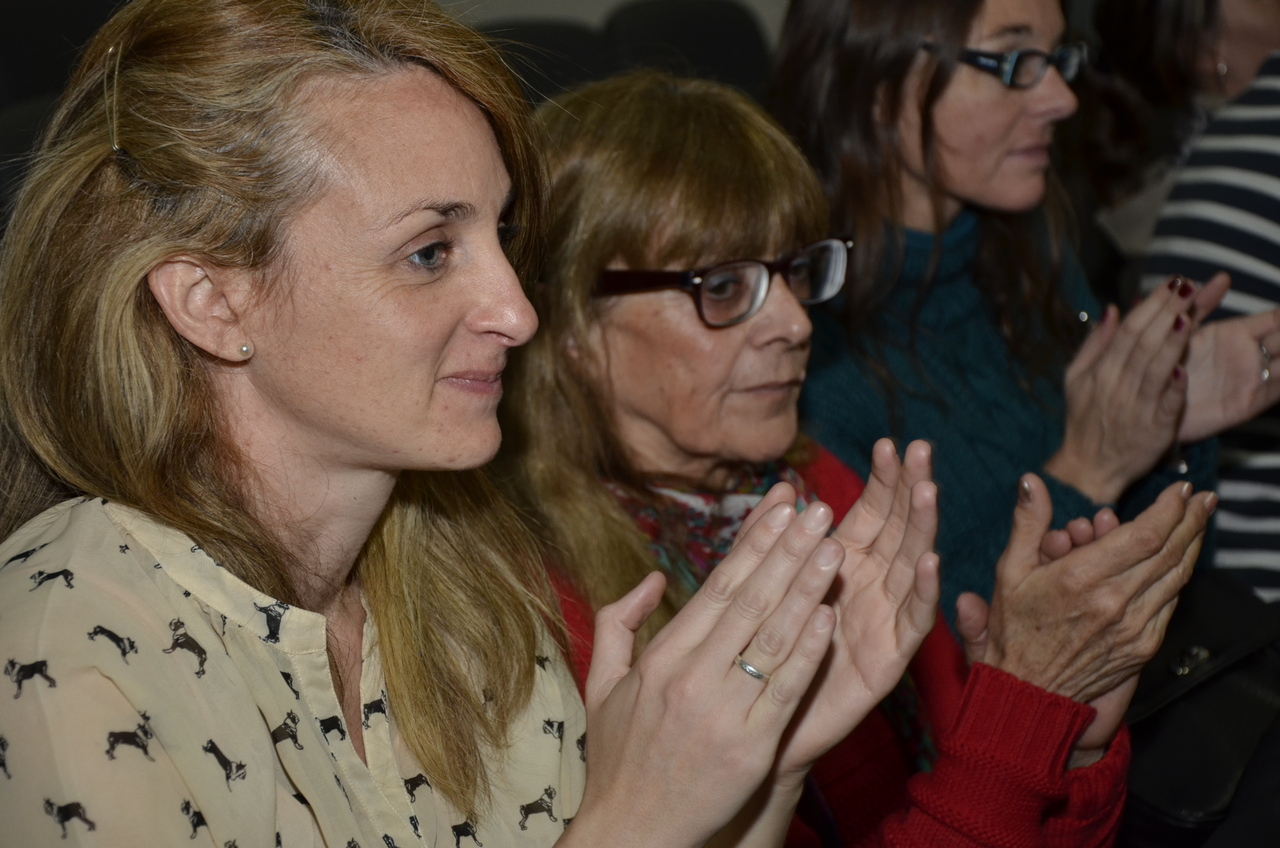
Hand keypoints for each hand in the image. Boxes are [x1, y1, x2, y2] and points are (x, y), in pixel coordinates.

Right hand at [571, 495, 842, 847]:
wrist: (631, 832)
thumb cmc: (619, 759)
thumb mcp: (603, 685)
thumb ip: (620, 623)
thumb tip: (651, 578)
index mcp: (661, 657)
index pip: (716, 586)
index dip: (753, 542)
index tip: (782, 507)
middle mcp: (690, 677)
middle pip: (748, 601)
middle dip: (787, 551)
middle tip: (820, 511)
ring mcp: (720, 712)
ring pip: (770, 638)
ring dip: (806, 590)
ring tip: (835, 551)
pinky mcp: (749, 749)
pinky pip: (784, 691)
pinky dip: (807, 653)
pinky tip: (828, 618)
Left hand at [770, 438, 939, 777]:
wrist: (761, 720)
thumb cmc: (767, 649)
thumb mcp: (769, 585)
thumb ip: (773, 539)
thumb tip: (783, 487)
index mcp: (845, 563)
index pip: (871, 511)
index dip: (882, 479)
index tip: (889, 443)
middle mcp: (872, 586)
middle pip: (898, 529)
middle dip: (911, 489)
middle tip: (921, 451)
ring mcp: (884, 621)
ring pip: (911, 566)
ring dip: (922, 529)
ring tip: (928, 491)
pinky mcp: (888, 660)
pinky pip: (910, 623)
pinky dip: (921, 592)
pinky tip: (929, 562)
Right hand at [965, 474, 1214, 768]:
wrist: (1028, 690)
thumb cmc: (1014, 629)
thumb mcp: (1009, 570)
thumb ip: (1027, 522)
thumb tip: (1032, 481)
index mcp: (1080, 578)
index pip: (1144, 535)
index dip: (1168, 509)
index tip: (1178, 490)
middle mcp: (1113, 602)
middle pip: (1170, 551)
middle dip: (1191, 519)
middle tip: (1204, 497)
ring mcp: (1133, 627)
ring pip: (1177, 577)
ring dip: (1193, 544)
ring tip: (1200, 520)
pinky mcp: (1143, 646)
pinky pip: (1170, 603)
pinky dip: (1179, 576)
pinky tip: (1180, 559)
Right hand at [1045, 278, 1194, 503]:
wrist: (1088, 468)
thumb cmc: (1084, 421)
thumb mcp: (1076, 379)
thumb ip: (1095, 344)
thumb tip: (1112, 309)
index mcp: (1099, 372)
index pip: (1128, 330)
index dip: (1150, 305)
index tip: (1170, 284)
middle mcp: (1116, 386)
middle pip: (1144, 342)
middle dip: (1167, 312)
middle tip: (1187, 287)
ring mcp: (1135, 408)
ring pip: (1156, 368)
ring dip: (1174, 340)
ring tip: (1191, 314)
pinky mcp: (1154, 430)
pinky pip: (1166, 404)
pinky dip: (1174, 386)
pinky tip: (1184, 367)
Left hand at [1178, 280, 1279, 439]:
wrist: (1153, 405)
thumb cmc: (1168, 362)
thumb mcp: (1183, 331)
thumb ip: (1199, 305)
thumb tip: (1222, 276)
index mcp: (1239, 332)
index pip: (1275, 319)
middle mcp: (1251, 354)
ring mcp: (1252, 379)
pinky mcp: (1247, 404)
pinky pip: (1276, 392)